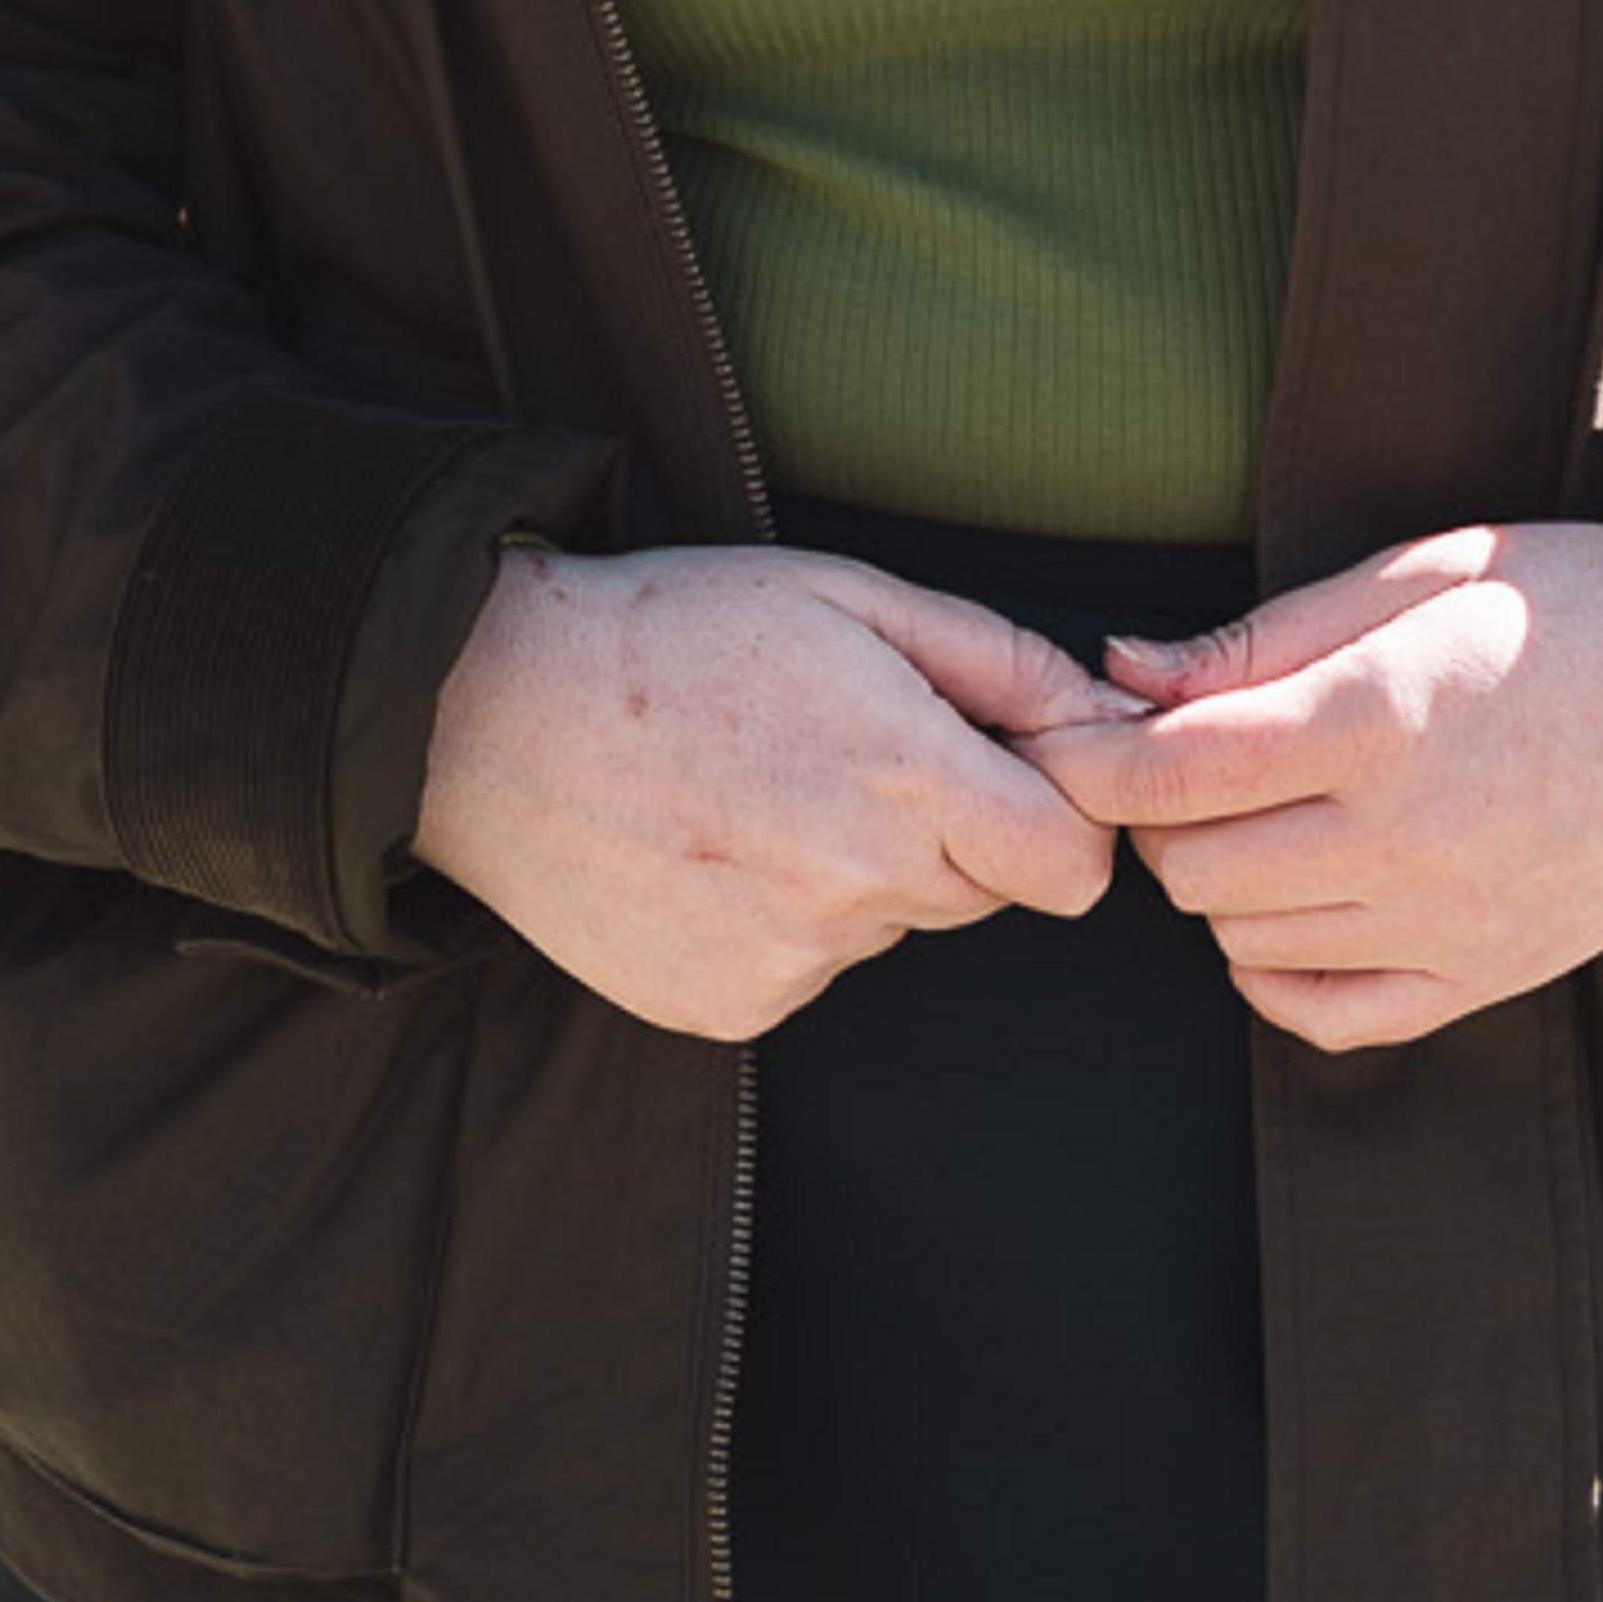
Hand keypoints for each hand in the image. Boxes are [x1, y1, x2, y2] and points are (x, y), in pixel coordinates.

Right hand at [405, 544, 1124, 1042]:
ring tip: (758, 794)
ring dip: (859, 874)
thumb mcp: (853, 595)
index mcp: (905, 776)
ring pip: (890, 928)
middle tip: (844, 755)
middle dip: (948, 831)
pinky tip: (713, 851)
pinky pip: (809, 969)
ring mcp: (789, 960)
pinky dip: (783, 920)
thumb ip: (1002, 659)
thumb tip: (1113, 716)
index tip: (1014, 781)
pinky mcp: (728, 1005)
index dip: (1058, 821)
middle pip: (981, 892)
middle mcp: (857, 886)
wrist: (489, 714)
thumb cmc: (678, 630)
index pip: (1071, 866)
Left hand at [1021, 519, 1602, 1053]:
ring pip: (1243, 940)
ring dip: (1219, 881)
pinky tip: (1301, 898)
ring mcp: (1451, 923)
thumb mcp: (1418, 574)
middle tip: (1182, 760)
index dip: (1089, 757)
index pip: (1171, 772)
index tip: (1068, 734)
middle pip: (1191, 866)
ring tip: (1259, 814)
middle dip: (1156, 814)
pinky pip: (1325, 1013)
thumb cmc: (1576, 607)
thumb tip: (1120, 671)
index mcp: (1384, 718)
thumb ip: (1262, 636)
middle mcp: (1409, 839)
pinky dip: (1278, 966)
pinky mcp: (1487, 976)